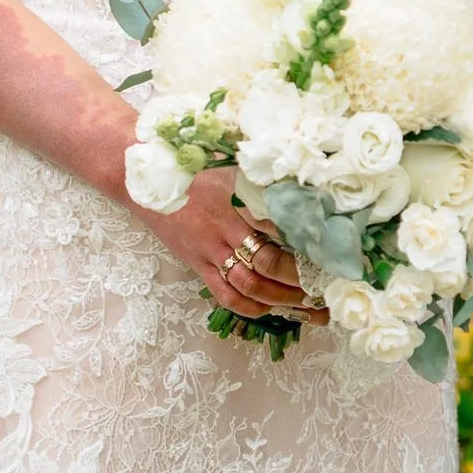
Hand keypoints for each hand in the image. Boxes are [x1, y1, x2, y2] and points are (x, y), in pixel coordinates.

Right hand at [136, 166, 327, 324]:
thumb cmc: (187, 165)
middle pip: (267, 262)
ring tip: (311, 308)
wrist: (139, 177)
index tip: (333, 251)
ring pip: (248, 286)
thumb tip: (300, 179)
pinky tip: (272, 310)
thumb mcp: (226, 162)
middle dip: (300, 280)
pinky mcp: (196, 265)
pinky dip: (251, 307)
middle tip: (328, 289)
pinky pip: (225, 294)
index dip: (307, 241)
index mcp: (233, 199)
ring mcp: (208, 251)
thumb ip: (259, 174)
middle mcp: (222, 229)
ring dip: (282, 300)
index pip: (277, 226)